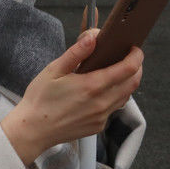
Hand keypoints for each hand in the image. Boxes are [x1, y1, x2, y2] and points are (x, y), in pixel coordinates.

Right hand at [0, 29, 143, 165]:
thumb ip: (76, 53)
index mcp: (92, 86)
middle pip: (133, 83)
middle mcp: (101, 103)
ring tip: (119, 71)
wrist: (32, 131)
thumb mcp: (54, 70)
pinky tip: (104, 89)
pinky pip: (115, 108)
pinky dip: (117, 96)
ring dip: (128, 82)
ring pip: (126, 96)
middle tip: (130, 57)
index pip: (128, 69)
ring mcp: (101, 117)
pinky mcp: (98, 126)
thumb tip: (93, 37)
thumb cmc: (40, 99)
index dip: (136, 56)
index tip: (134, 48)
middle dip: (137, 67)